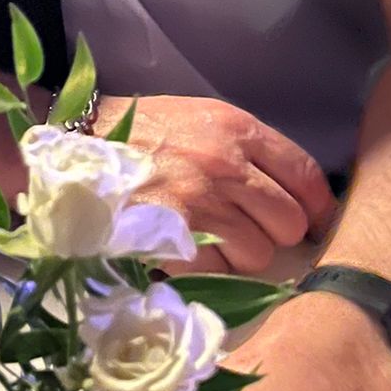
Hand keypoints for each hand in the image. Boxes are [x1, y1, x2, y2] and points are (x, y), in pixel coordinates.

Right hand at [95, 95, 335, 273]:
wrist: (73, 150)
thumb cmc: (136, 132)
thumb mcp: (196, 118)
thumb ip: (243, 148)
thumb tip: (289, 191)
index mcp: (235, 128)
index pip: (306, 175)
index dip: (317, 206)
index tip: (315, 221)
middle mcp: (226, 165)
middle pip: (290, 221)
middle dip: (274, 232)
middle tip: (249, 229)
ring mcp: (202, 204)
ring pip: (259, 254)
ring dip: (241, 255)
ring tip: (211, 240)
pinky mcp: (176, 239)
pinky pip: (220, 272)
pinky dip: (209, 269)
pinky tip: (187, 251)